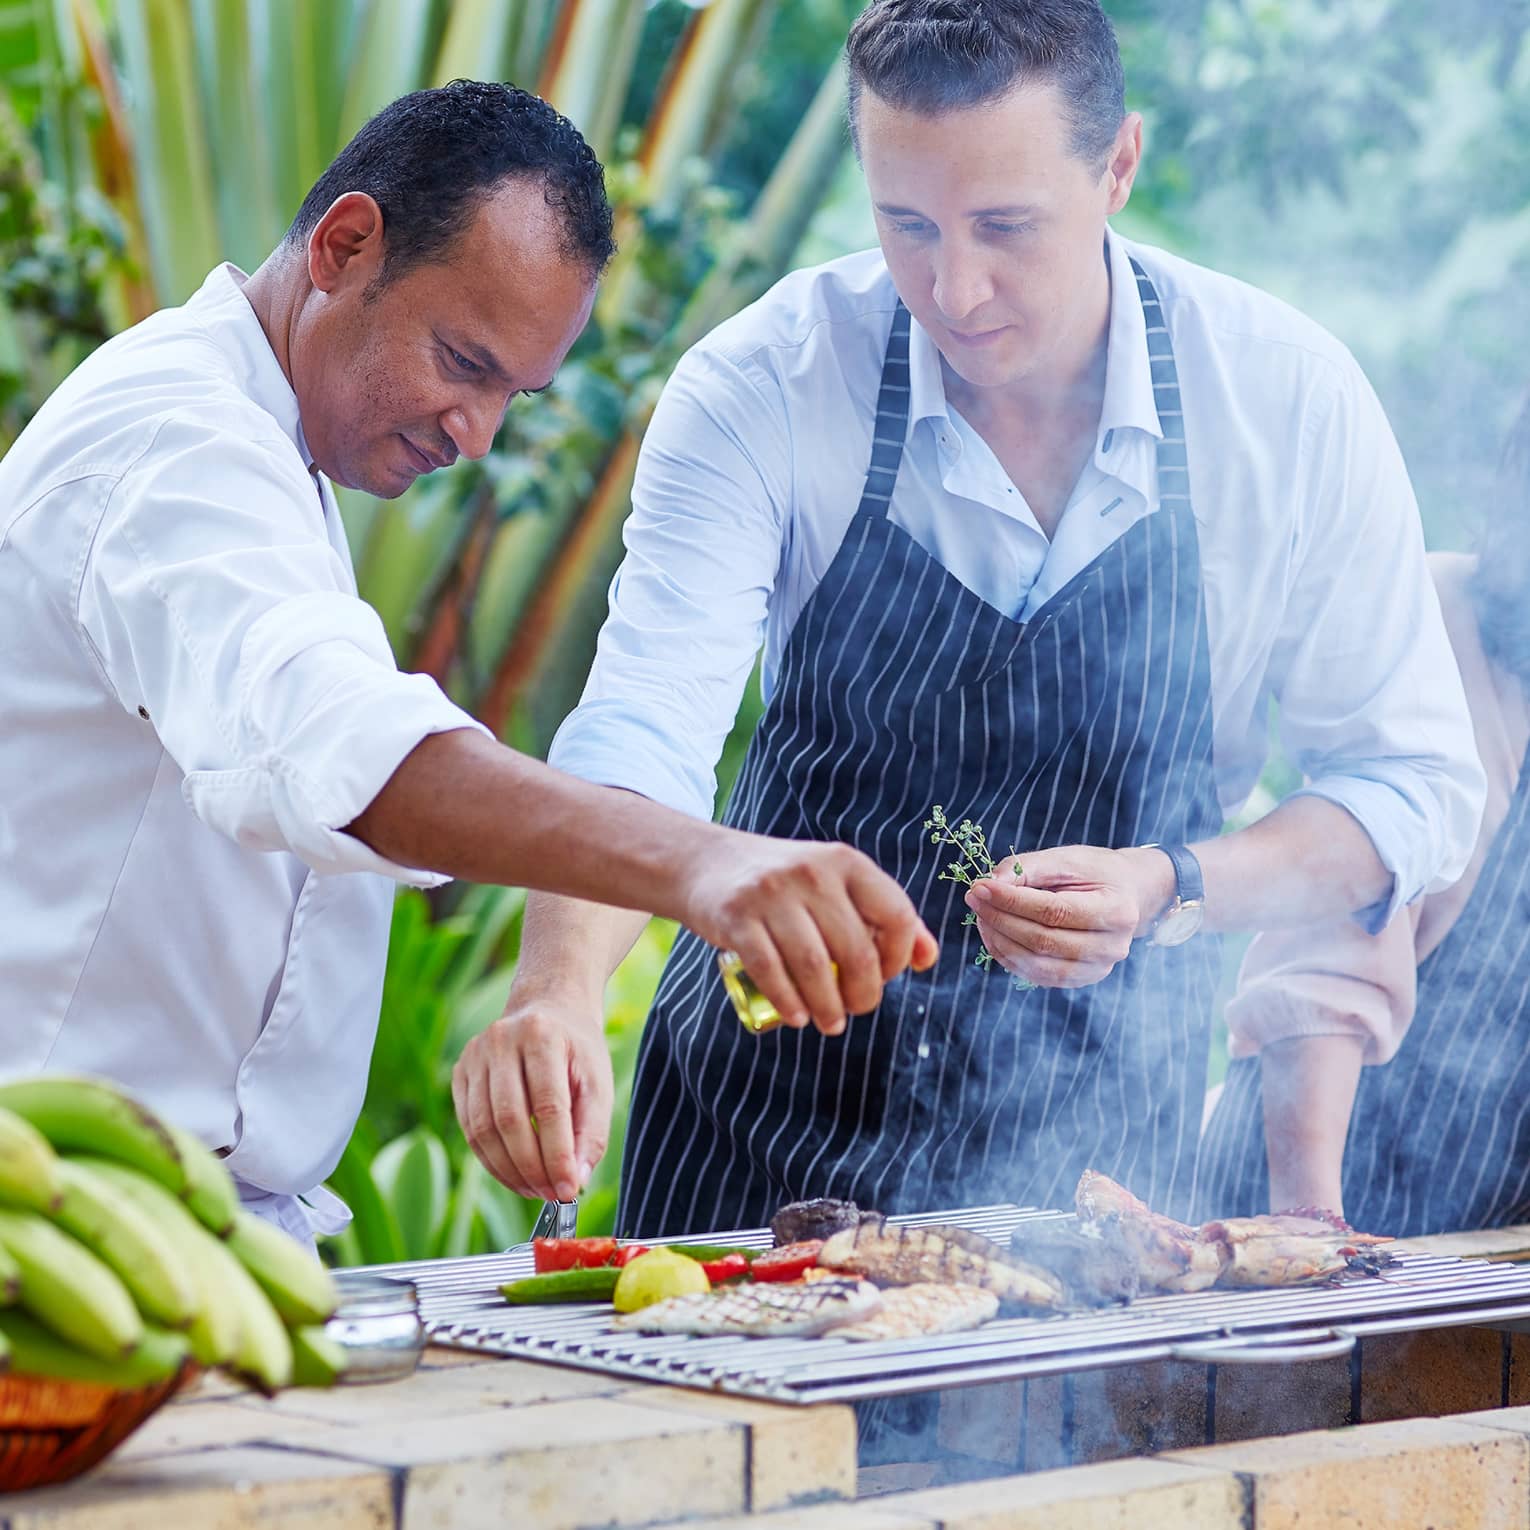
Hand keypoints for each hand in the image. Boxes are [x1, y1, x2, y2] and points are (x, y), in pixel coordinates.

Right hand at [451, 992, 613, 1201]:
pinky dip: (491, 1160)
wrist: (549, 1009)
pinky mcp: (460, 1072)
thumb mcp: (598, 1082)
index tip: (570, 1189)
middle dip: (532, 1168)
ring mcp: (475, 1055)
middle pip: (509, 1120)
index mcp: (542, 1035)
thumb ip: (592, 1132)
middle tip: (552, 1195)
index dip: (557, 1155)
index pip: (548, 1107)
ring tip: (536, 1190)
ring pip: (483, 1129)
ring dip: (509, 1170)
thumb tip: (577, 1181)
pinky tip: (515, 1174)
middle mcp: (501, 1040)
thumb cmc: (577, 1050)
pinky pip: (470, 1127)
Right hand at [681, 832, 939, 1034]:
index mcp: (846, 862)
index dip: (899, 957)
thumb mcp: (837, 883)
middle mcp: (812, 872)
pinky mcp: (736, 916)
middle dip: (864, 994)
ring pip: (815, 966)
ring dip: (828, 1007)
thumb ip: (883, 914)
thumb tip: (926, 958)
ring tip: (830, 1023)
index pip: (896, 914)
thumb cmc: (786, 885)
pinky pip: (770, 970)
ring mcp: (771, 893)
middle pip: (856, 950)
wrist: (708, 864)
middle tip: (855, 1010)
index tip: (885, 977)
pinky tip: (797, 1017)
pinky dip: (789, 1002)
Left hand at [965, 844, 1174, 988]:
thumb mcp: (1067, 859)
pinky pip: (1037, 976)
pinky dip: (1009, 957)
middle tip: (974, 898)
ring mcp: (1098, 969)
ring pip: (1037, 965)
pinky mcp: (1081, 980)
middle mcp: (1112, 947)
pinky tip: (993, 934)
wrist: (1129, 896)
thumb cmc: (1096, 873)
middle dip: (1000, 919)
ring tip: (981, 916)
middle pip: (1044, 940)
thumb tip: (989, 884)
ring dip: (999, 941)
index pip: (1054, 911)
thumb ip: (1029, 868)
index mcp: (1117, 911)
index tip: (980, 887)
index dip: (1012, 901)